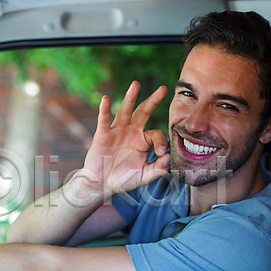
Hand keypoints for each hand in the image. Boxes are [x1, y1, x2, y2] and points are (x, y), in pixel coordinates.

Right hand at [76, 81, 169, 197]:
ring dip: (130, 98)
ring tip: (136, 84)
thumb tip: (168, 158)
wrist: (101, 185)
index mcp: (143, 141)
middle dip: (153, 101)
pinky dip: (104, 110)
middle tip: (164, 89)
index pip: (156, 134)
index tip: (161, 153)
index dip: (161, 141)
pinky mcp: (102, 135)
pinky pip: (104, 120)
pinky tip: (106, 99)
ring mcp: (117, 132)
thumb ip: (158, 169)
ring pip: (125, 111)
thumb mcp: (144, 176)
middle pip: (144, 112)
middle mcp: (131, 132)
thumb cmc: (123, 180)